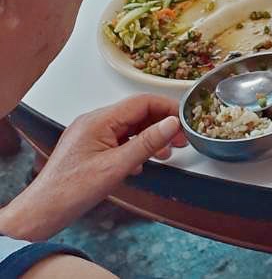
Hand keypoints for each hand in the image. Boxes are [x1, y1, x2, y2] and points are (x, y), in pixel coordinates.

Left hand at [1, 96, 184, 239]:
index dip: (168, 108)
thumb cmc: (69, 191)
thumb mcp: (116, 167)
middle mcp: (93, 122)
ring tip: (166, 152)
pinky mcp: (89, 148)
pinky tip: (142, 162)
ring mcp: (90, 135)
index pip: (142, 102)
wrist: (41, 213)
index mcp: (98, 120)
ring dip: (150, 137)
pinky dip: (136, 147)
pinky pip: (119, 140)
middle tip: (180, 139)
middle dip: (161, 124)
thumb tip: (171, 124)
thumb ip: (147, 143)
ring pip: (129, 127)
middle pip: (137, 113)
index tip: (185, 119)